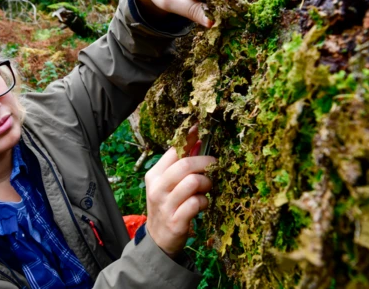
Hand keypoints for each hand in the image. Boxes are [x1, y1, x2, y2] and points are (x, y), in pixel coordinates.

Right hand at [144, 126, 214, 257]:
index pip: (173, 151)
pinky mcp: (176, 220)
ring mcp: (165, 205)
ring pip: (193, 182)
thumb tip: (197, 140)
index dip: (189, 138)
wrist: (158, 239)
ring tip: (205, 189)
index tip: (200, 129)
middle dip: (205, 162)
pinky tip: (201, 205)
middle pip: (185, 165)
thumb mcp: (169, 184)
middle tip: (214, 165)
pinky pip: (197, 203)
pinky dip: (204, 202)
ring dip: (205, 184)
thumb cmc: (167, 205)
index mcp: (154, 175)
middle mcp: (157, 188)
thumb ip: (181, 163)